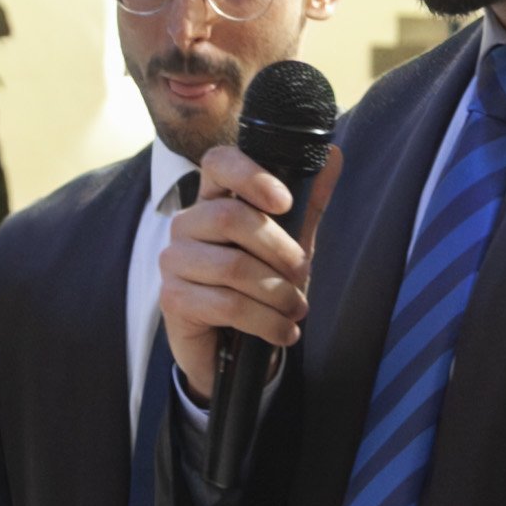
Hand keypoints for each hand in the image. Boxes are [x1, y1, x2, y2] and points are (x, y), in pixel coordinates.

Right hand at [158, 142, 342, 406]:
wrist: (233, 348)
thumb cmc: (258, 287)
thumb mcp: (290, 243)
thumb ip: (308, 202)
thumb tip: (332, 156)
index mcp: (213, 200)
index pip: (218, 162)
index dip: (251, 175)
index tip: (285, 202)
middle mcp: (187, 224)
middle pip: (230, 217)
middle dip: (280, 249)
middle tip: (302, 274)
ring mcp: (174, 261)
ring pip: (233, 267)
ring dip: (278, 293)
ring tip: (296, 310)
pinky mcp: (173, 300)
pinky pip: (228, 305)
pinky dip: (267, 322)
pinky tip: (283, 332)